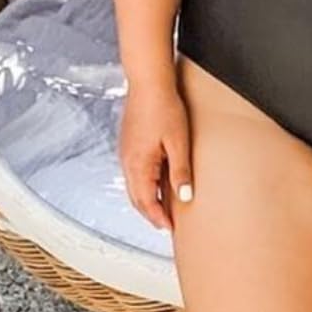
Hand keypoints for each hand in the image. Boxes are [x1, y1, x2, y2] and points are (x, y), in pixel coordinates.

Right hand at [119, 77, 192, 230]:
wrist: (148, 82)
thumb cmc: (164, 108)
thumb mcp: (178, 142)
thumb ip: (181, 172)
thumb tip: (185, 197)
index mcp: (138, 165)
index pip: (146, 202)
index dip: (158, 218)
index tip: (171, 228)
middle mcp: (127, 162)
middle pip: (136, 198)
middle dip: (151, 213)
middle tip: (167, 223)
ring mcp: (125, 152)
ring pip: (134, 186)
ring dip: (146, 199)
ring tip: (164, 207)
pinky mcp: (129, 144)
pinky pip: (134, 172)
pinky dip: (144, 184)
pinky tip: (156, 182)